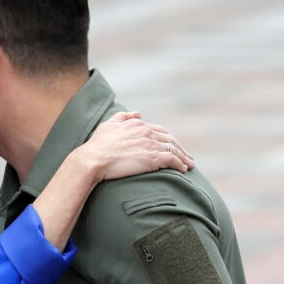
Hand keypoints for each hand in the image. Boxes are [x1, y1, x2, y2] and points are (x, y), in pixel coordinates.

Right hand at [75, 111, 194, 182]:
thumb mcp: (108, 125)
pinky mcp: (152, 157)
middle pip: (170, 139)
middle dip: (181, 148)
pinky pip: (172, 159)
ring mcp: (150, 144)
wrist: (93, 159)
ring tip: (190, 165)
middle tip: (188, 157)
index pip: (159, 130)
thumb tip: (138, 113)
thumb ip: (123, 117)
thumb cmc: (97, 145)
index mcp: (137, 124)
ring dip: (184, 157)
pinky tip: (183, 169)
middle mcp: (146, 132)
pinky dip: (180, 163)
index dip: (168, 139)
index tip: (174, 146)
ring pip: (174, 149)